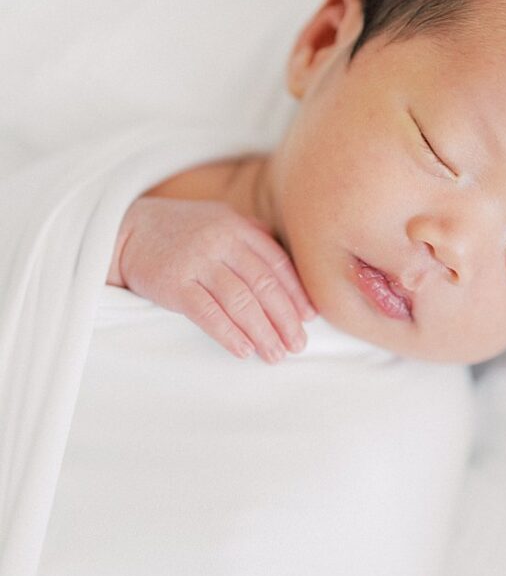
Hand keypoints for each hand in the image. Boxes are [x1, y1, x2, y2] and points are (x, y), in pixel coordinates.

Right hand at [109, 196, 315, 362]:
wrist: (125, 230)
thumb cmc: (181, 231)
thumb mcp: (219, 221)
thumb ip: (252, 238)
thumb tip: (290, 274)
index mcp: (237, 227)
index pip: (277, 264)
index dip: (296, 294)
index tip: (308, 318)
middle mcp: (221, 241)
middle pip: (264, 285)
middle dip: (285, 319)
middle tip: (298, 345)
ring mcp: (197, 262)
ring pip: (240, 302)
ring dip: (263, 332)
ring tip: (275, 354)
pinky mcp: (174, 284)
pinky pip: (208, 314)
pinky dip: (229, 334)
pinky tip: (244, 350)